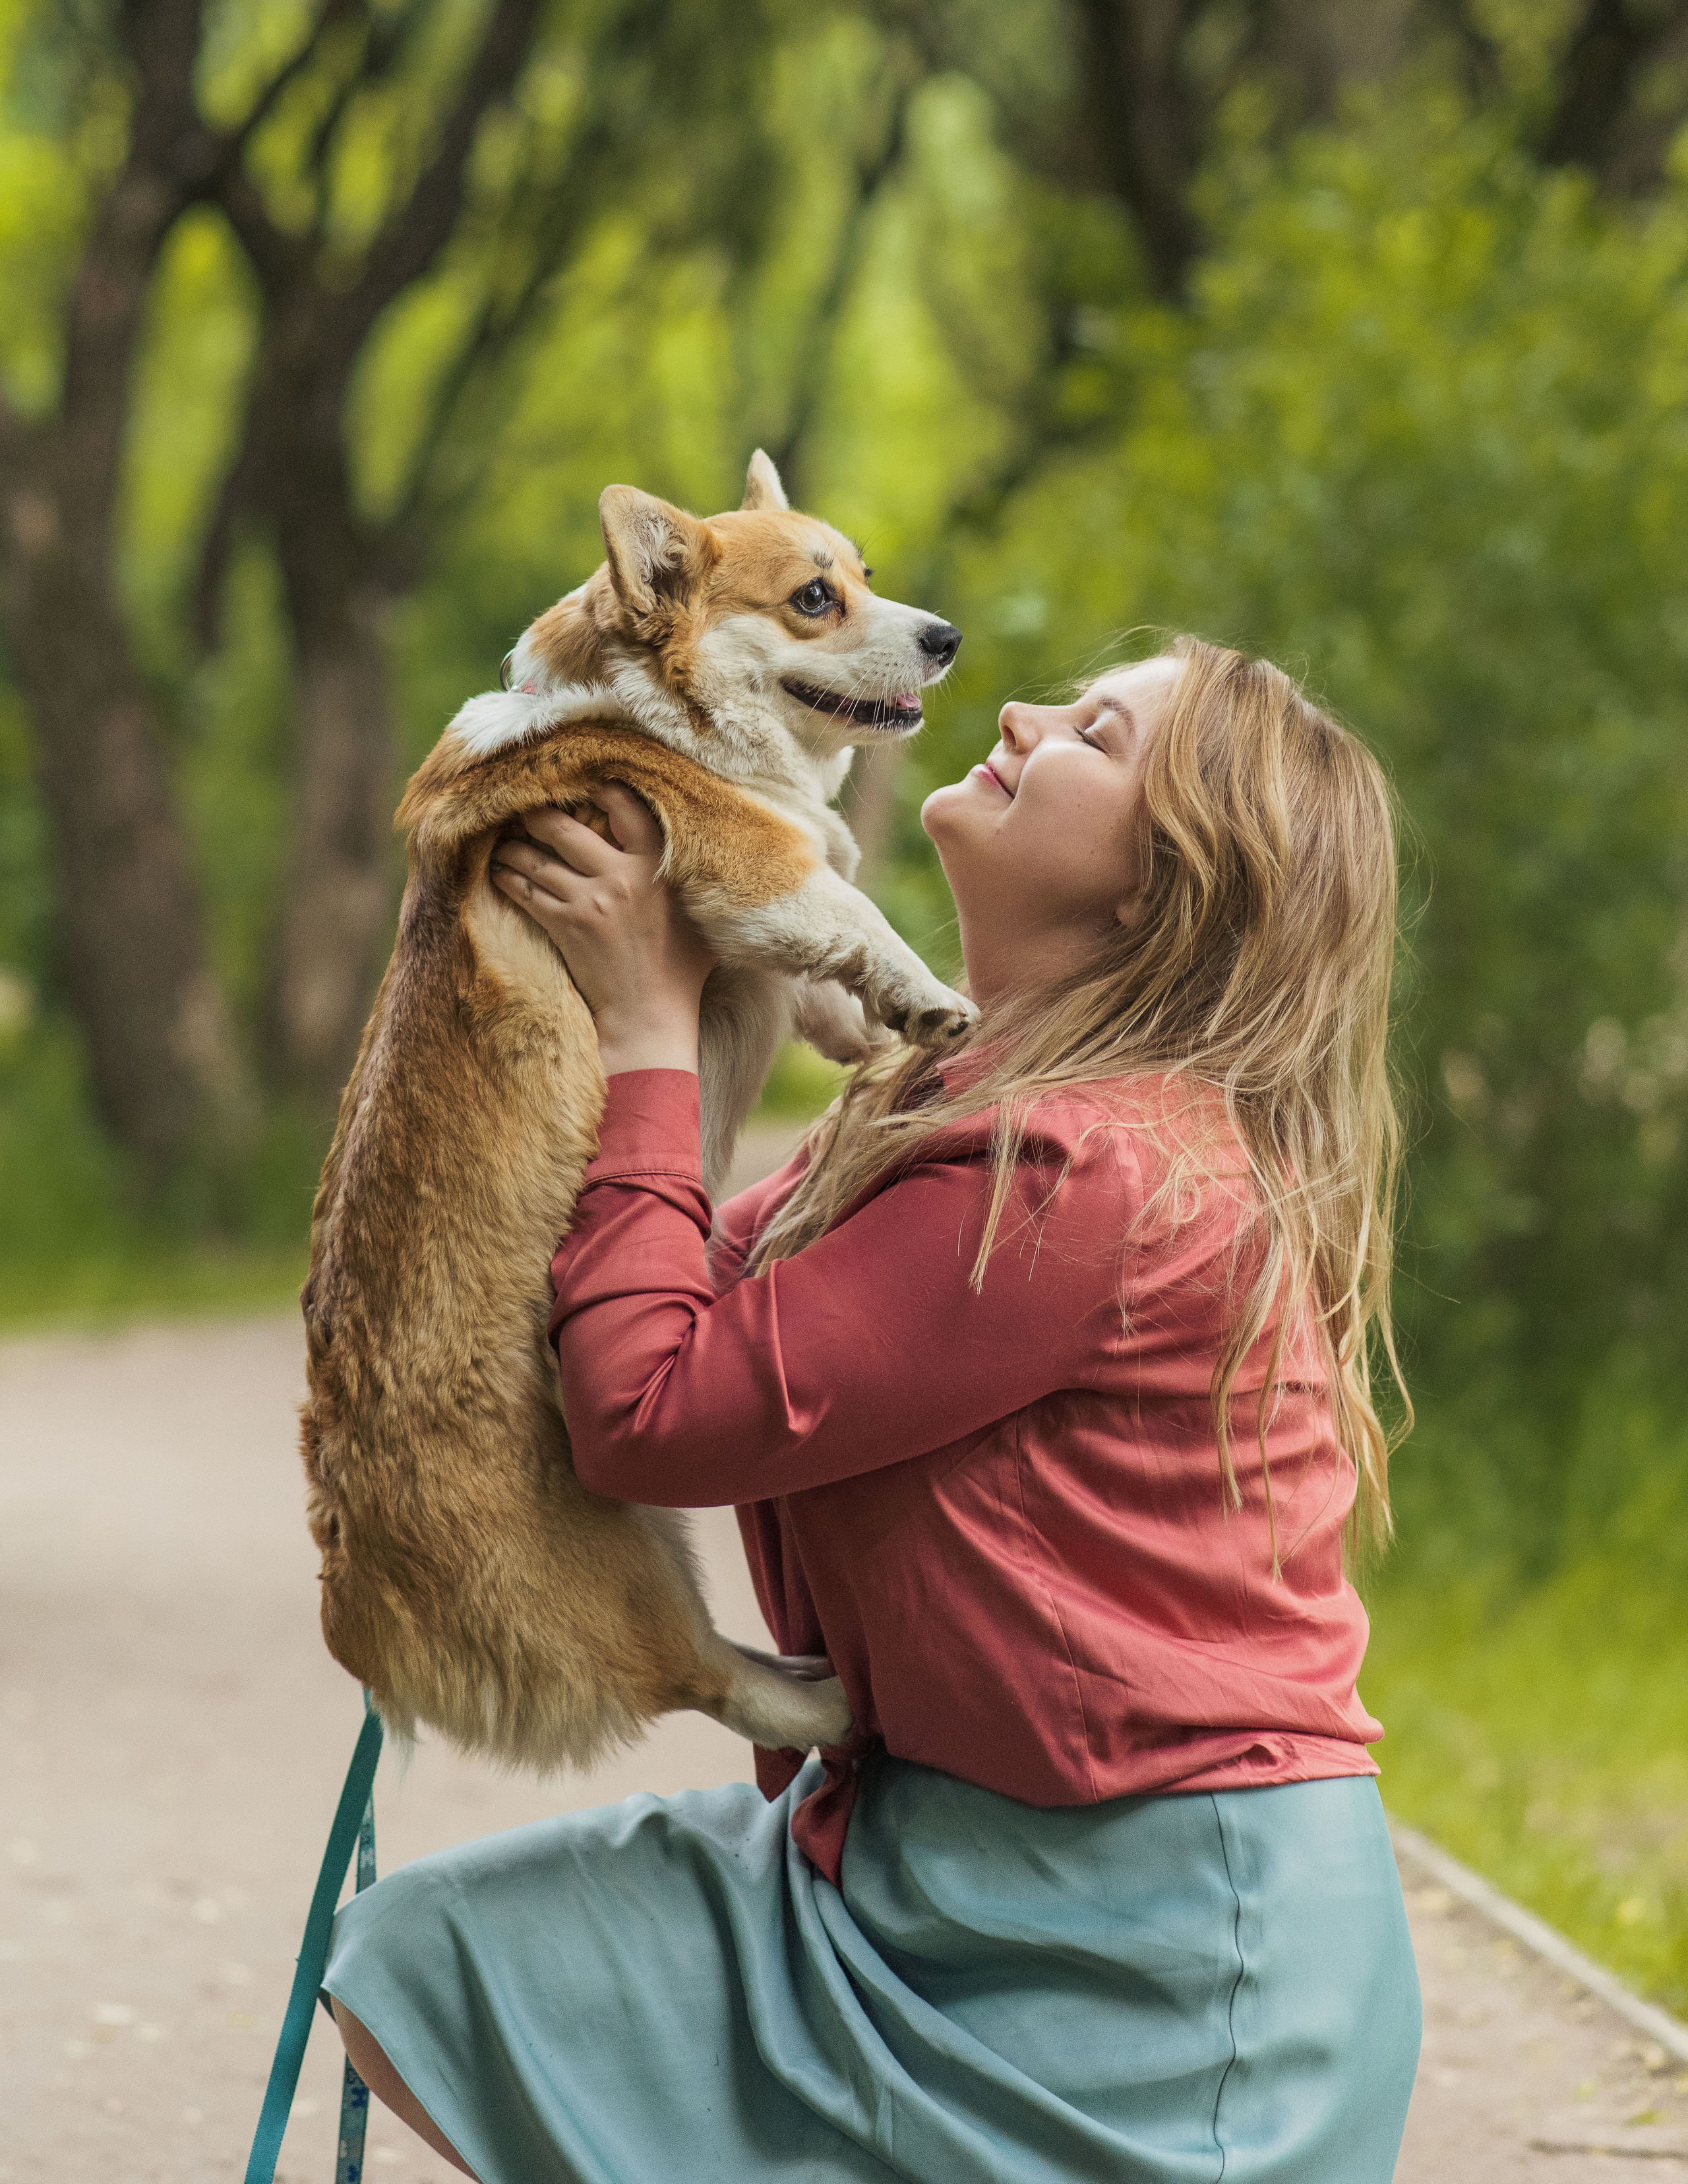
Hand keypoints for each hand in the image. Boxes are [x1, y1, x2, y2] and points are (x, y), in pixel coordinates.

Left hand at [489, 783, 716, 1075]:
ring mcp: (589, 901)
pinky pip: (524, 890)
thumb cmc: (682, 968)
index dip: (600, 790)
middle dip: (538, 813)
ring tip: (504, 839)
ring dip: (514, 846)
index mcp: (658, 867)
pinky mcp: (564, 925)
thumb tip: (706, 846)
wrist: (650, 1015)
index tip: (583, 783)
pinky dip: (507, 877)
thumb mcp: (702, 915)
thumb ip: (695, 877)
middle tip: (523, 804)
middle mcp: (621, 877)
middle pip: (566, 828)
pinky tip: (498, 870)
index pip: (625, 809)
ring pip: (537, 858)